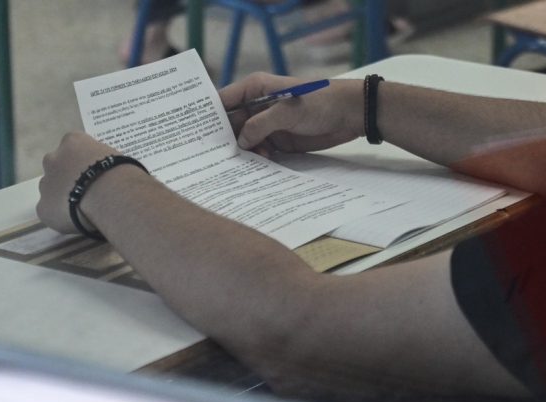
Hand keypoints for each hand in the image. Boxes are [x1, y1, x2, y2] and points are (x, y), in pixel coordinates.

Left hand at [37, 132, 119, 233]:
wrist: (109, 195)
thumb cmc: (119, 173)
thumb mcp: (113, 157)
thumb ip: (101, 162)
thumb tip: (104, 173)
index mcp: (72, 141)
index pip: (74, 146)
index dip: (84, 161)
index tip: (96, 171)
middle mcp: (53, 159)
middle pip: (57, 167)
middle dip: (69, 177)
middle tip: (88, 190)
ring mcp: (45, 184)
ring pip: (51, 191)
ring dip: (64, 197)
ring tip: (85, 208)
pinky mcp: (43, 209)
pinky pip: (52, 213)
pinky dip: (62, 217)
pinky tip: (79, 221)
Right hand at [218, 72, 363, 157]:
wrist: (350, 114)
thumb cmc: (320, 102)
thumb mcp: (287, 112)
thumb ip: (260, 125)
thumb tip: (240, 141)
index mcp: (255, 89)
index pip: (223, 101)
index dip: (209, 116)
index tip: (194, 134)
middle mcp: (257, 106)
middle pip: (232, 124)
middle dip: (224, 140)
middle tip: (211, 158)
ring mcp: (268, 124)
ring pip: (245, 141)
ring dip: (242, 153)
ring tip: (238, 165)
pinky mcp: (280, 140)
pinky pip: (261, 151)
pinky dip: (258, 159)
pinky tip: (257, 167)